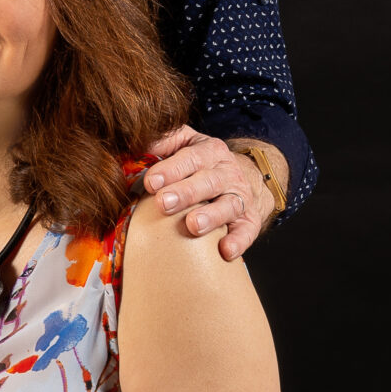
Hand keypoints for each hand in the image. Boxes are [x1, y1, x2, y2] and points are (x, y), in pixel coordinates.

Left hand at [142, 129, 283, 259]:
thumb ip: (165, 141)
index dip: (171, 169)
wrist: (244, 179)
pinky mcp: (250, 221)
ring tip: (192, 225)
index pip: (190, 158)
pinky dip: (238, 241)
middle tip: (163, 203)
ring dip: (211, 216)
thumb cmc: (202, 165)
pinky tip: (225, 251)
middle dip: (185, 193)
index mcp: (210, 152)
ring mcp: (240, 198)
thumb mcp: (187, 144)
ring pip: (228, 206)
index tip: (151, 182)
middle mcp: (227, 173)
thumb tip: (140, 142)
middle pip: (208, 182)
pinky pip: (246, 232)